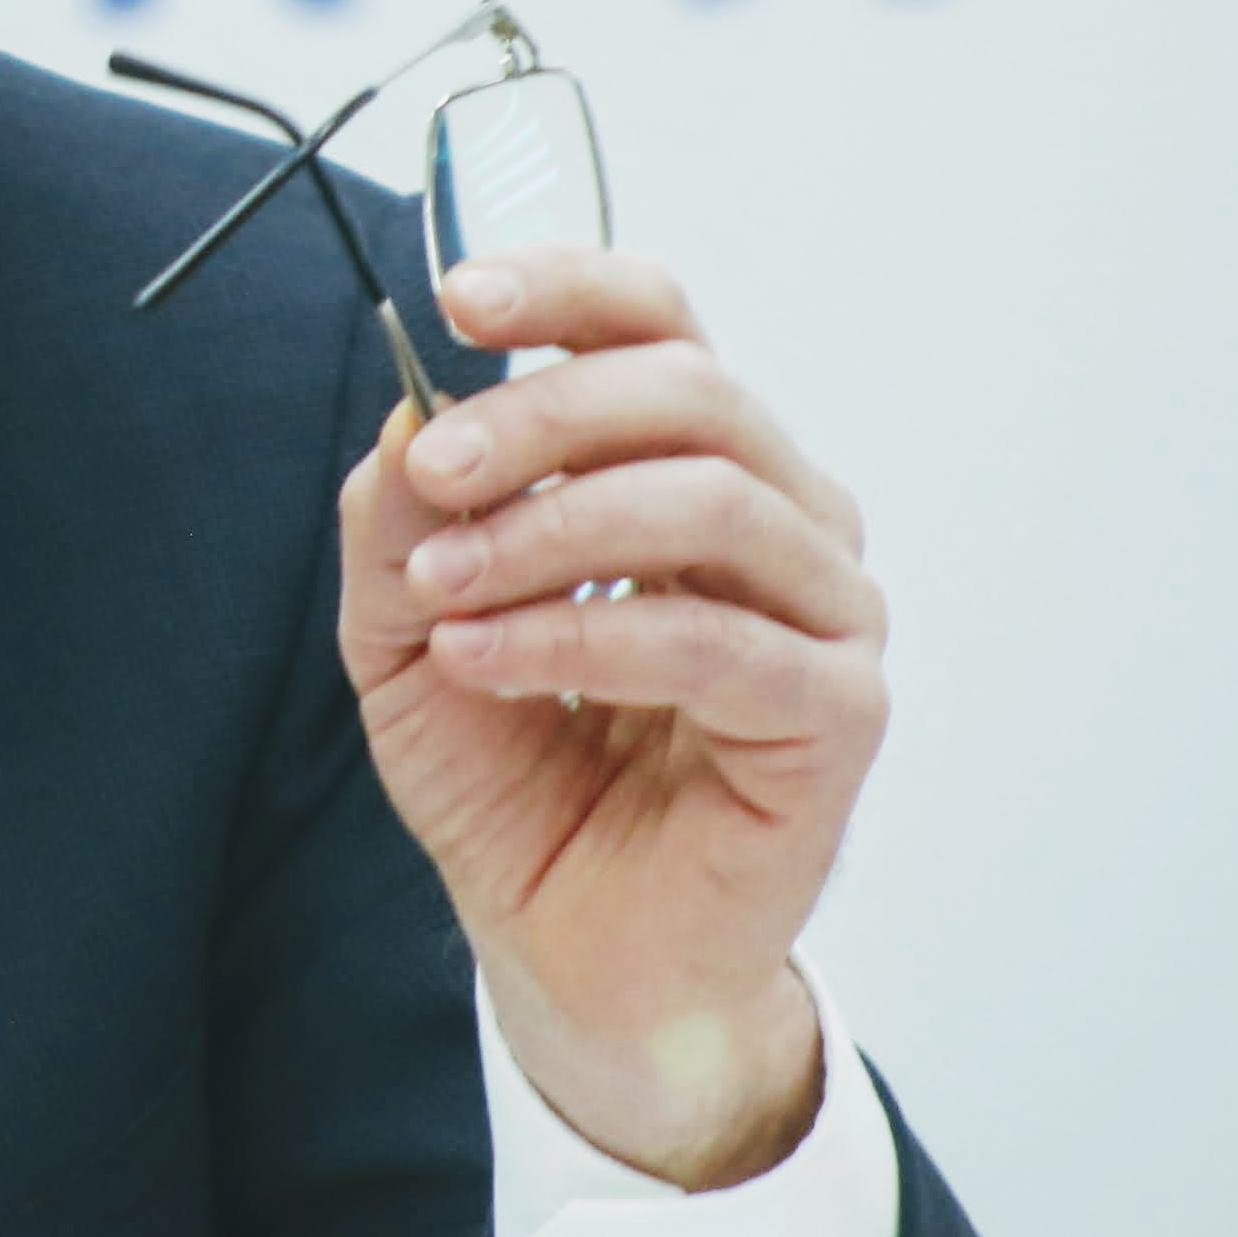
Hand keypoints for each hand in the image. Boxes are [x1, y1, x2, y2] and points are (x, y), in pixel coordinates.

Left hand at [334, 251, 885, 1189]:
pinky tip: (487, 660)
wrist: (565, 945)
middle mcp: (781, 518)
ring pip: (711, 501)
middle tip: (433, 470)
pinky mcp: (837, 716)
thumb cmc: (515, 773)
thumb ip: (399, 521)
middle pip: (691, 391)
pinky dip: (581, 637)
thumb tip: (407, 415)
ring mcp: (827, 613)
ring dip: (552, 531)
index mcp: (690, 465)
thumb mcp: (404, 631)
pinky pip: (714, 643)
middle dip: (541, 417)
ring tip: (441, 589)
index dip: (568, 291)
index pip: (659, 327)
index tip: (459, 298)